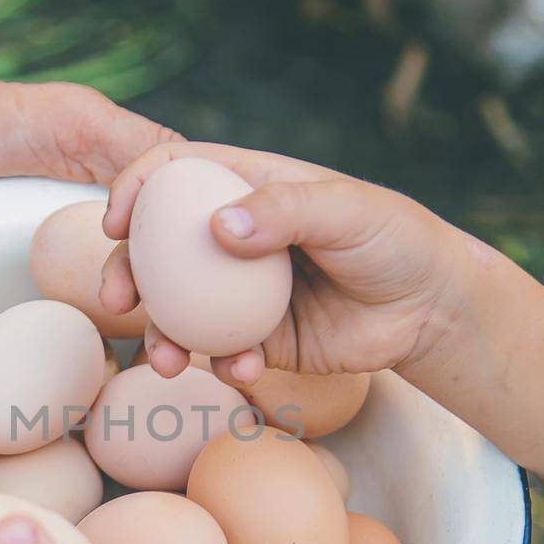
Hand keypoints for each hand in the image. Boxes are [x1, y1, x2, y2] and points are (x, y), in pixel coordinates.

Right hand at [96, 142, 476, 386]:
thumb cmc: (394, 239)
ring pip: (178, 309)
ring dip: (160, 334)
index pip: (174, 173)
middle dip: (123, 272)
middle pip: (156, 247)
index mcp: (247, 187)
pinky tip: (243, 370)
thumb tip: (218, 228)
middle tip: (114, 299)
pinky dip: (222, 365)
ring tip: (165, 359)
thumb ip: (285, 210)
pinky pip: (221, 353)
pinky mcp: (260, 340)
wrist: (429, 308)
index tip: (115, 221)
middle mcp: (235, 238)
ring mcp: (242, 292)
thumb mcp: (347, 210)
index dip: (134, 189)